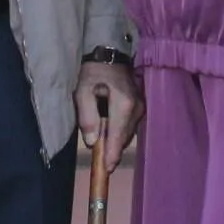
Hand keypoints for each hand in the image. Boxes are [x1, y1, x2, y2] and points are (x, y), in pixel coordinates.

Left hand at [75, 57, 141, 171]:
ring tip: (102, 144)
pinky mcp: (140, 106)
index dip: (112, 154)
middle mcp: (136, 108)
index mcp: (123, 105)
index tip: (107, 169)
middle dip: (112, 150)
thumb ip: (87, 117)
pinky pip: (129, 126)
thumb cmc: (93, 72)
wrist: (110, 53)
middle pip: (123, 138)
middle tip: (99, 161)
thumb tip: (92, 142)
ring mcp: (140, 107)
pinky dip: (119, 132)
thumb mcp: (83, 92)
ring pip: (127, 133)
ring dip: (115, 141)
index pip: (118, 136)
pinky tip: (108, 131)